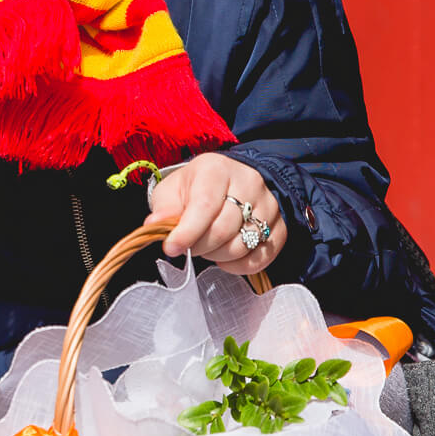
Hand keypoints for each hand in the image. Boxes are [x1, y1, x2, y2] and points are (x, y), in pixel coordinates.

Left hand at [145, 153, 287, 274]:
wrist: (232, 182)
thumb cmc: (196, 188)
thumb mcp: (173, 190)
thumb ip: (164, 208)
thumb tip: (154, 226)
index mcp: (217, 170)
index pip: (205, 205)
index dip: (187, 232)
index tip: (171, 248)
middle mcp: (249, 183)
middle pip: (223, 229)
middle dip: (199, 246)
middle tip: (188, 246)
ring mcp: (269, 206)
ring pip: (242, 246)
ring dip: (217, 256)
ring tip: (206, 247)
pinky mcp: (280, 227)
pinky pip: (260, 258)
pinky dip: (237, 266)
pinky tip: (224, 257)